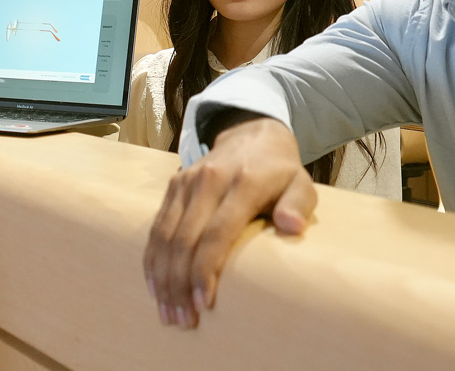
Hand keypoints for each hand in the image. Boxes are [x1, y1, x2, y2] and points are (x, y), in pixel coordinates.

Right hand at [143, 116, 315, 328]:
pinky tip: (156, 287)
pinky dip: (153, 260)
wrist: (251, 134)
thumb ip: (298, 203)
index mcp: (243, 182)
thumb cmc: (279, 171)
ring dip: (163, 278)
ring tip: (168, 313)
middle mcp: (209, 180)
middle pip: (184, 239)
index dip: (205, 270)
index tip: (203, 304)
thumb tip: (292, 227)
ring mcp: (186, 181)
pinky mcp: (173, 185)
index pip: (217, 232)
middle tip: (183, 321)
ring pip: (165, 236)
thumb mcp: (301, 183)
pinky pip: (156, 227)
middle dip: (179, 284)